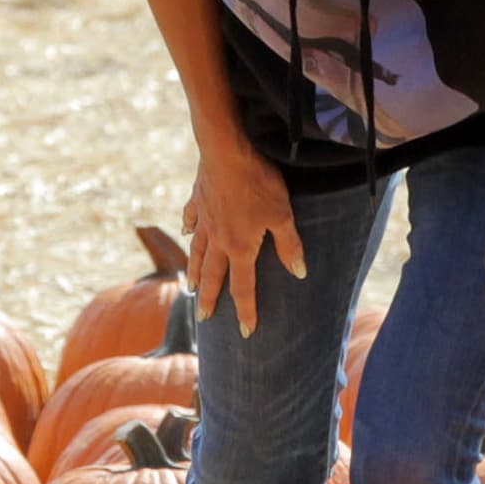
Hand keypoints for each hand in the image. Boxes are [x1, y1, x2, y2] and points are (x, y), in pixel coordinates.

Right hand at [181, 144, 305, 335]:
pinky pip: (191, 219)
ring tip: (191, 287)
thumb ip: (289, 245)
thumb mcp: (282, 215)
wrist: (226, 150)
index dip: (246, 311)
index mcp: (240, 247)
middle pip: (214, 276)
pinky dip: (188, 228)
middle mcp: (218, 239)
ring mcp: (205, 220)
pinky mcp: (198, 199)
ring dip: (196, 272)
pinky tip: (185, 232)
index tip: (246, 333)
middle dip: (210, 299)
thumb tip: (298, 273)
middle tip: (204, 319)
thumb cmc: (259, 183)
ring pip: (198, 252)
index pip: (243, 287)